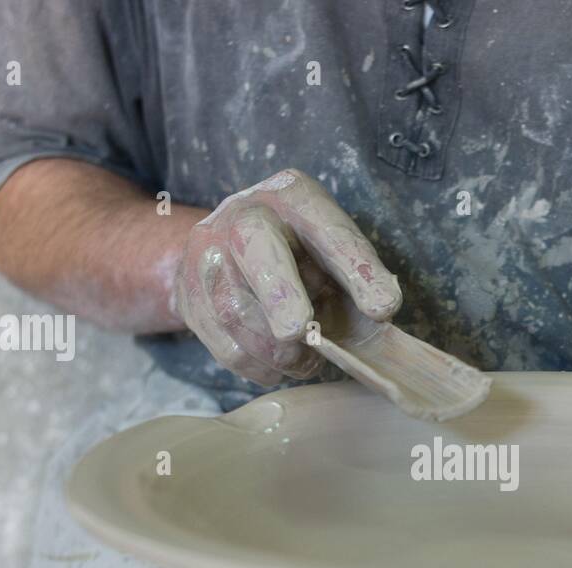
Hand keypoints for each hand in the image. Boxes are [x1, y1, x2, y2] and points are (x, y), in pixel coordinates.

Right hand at [174, 169, 402, 385]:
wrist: (226, 248)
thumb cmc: (298, 252)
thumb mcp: (332, 250)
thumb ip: (357, 275)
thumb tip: (381, 311)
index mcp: (292, 197)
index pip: (327, 228)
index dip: (357, 269)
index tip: (383, 308)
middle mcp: (243, 215)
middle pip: (255, 247)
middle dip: (279, 293)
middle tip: (298, 331)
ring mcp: (207, 254)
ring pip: (234, 310)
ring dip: (277, 351)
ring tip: (308, 361)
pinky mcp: (189, 296)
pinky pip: (221, 343)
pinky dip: (257, 366)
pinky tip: (279, 366)